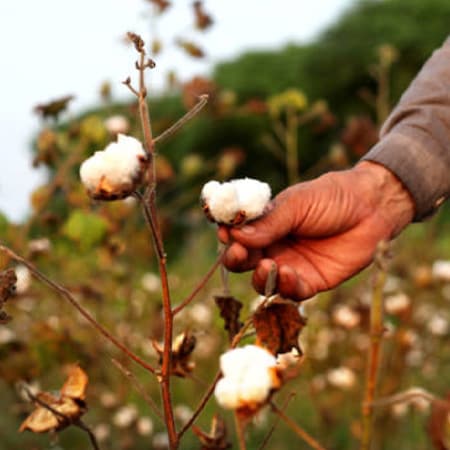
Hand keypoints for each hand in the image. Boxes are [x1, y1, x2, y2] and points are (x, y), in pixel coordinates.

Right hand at [218, 162, 414, 300]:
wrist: (373, 208)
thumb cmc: (332, 197)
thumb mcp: (298, 204)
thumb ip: (269, 222)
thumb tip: (235, 235)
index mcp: (265, 224)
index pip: (237, 235)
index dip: (227, 235)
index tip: (224, 232)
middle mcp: (274, 247)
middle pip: (244, 261)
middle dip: (237, 259)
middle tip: (238, 253)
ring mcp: (291, 265)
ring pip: (264, 281)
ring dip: (260, 277)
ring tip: (268, 265)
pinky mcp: (311, 282)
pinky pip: (292, 292)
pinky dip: (287, 287)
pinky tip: (290, 273)